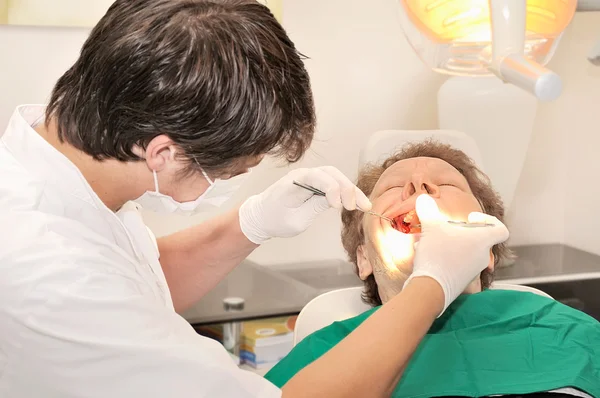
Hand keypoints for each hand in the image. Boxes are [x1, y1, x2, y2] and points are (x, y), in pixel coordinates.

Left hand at [239, 166, 370, 243]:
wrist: (261, 216)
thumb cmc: (275, 220)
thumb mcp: (295, 221)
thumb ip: (315, 208)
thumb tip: (335, 200)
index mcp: (293, 183)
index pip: (317, 177)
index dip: (331, 189)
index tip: (337, 206)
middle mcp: (302, 174)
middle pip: (331, 173)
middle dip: (348, 189)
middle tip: (360, 207)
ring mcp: (308, 176)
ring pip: (335, 176)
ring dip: (350, 190)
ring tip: (363, 206)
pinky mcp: (313, 182)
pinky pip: (332, 181)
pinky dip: (345, 191)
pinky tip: (355, 202)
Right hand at [404, 195, 508, 314]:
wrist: (431, 289)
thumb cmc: (438, 254)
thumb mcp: (431, 227)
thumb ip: (428, 210)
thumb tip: (423, 198)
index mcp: (483, 241)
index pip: (501, 230)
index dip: (489, 220)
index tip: (470, 219)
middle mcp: (483, 257)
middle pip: (479, 240)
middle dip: (461, 232)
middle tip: (444, 229)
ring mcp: (474, 271)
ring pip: (466, 252)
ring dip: (450, 245)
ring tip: (430, 242)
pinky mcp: (462, 282)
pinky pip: (458, 265)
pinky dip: (446, 258)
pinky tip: (427, 256)